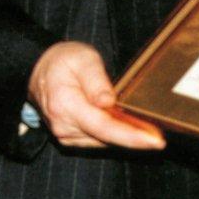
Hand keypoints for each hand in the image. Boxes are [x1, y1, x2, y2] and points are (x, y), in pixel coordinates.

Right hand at [28, 41, 165, 149]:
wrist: (37, 69)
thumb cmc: (62, 60)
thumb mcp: (82, 58)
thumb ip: (96, 79)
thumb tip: (108, 102)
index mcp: (65, 105)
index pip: (104, 127)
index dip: (132, 136)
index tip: (155, 141)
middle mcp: (63, 126)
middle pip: (107, 138)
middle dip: (135, 137)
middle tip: (161, 135)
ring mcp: (65, 134)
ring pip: (104, 141)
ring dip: (125, 136)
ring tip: (147, 128)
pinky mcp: (70, 137)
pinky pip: (98, 139)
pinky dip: (114, 134)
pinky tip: (128, 126)